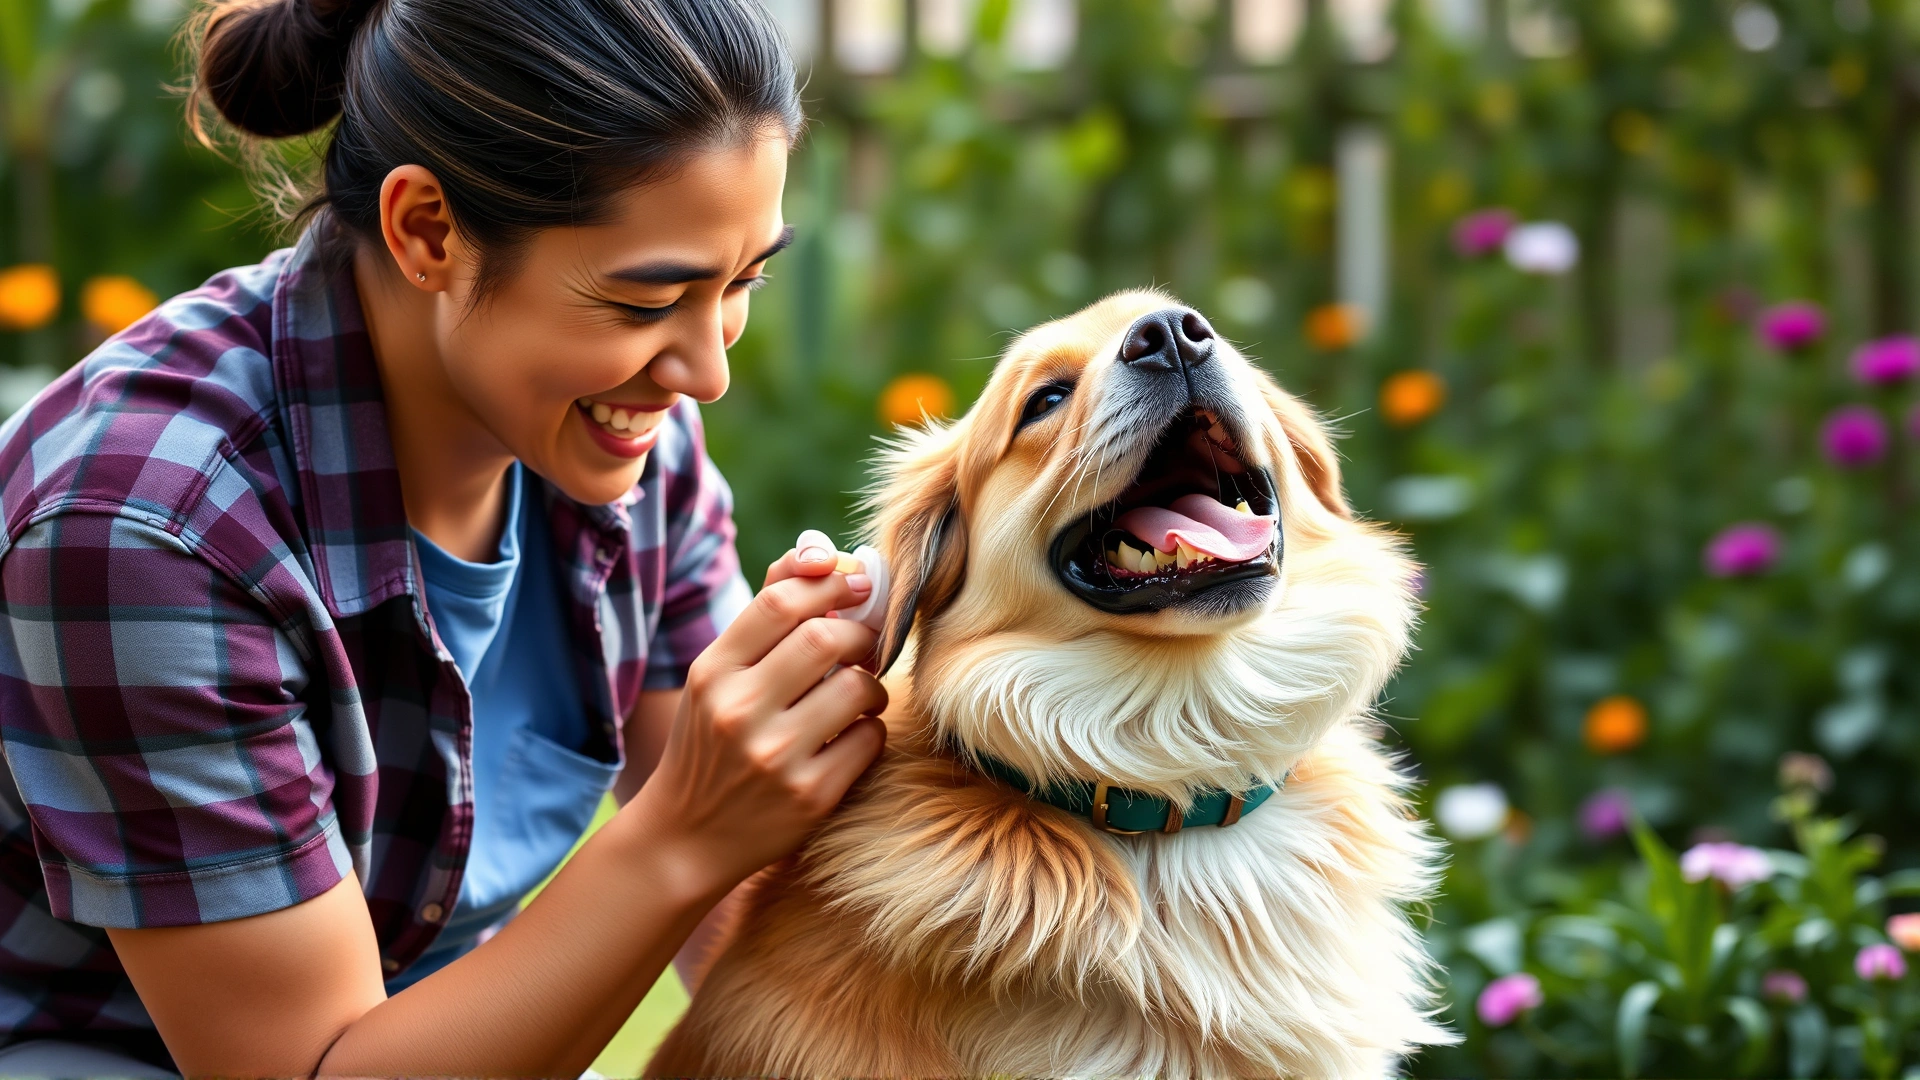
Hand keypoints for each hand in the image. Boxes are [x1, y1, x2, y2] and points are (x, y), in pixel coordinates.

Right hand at [631, 546, 887, 893]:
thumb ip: (766, 615)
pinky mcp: (811, 796)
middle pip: (827, 638)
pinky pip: (869, 738)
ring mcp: (775, 756)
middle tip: (863, 643)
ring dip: (870, 684)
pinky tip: (849, 736)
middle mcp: (738, 711)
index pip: (779, 600)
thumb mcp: (717, 676)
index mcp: (712, 672)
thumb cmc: (710, 741)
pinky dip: (869, 729)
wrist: (684, 838)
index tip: (856, 582)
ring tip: (857, 693)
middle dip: (860, 633)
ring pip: (858, 687)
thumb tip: (820, 549)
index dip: (829, 580)